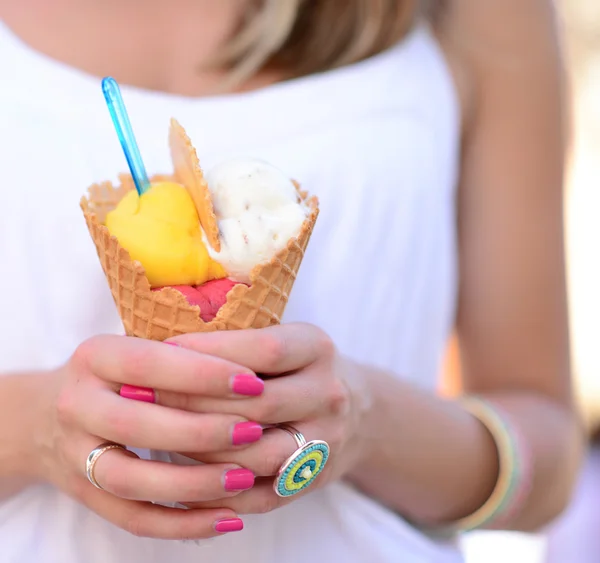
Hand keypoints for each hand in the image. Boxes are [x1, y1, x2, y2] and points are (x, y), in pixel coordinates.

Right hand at [36, 335, 268, 538]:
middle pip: (137, 425)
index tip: (252, 382)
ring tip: (245, 478)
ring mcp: (74, 455)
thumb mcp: (134, 349)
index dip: (202, 375)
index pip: (148, 363)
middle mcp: (77, 404)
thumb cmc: (113, 376)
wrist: (41, 416)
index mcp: (95, 357)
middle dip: (202, 431)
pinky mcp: (84, 495)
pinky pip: (133, 519)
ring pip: (132, 480)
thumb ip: (180, 357)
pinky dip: (182, 524)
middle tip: (254, 431)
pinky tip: (227, 519)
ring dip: (194, 484)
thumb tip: (251, 375)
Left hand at [156, 324, 367, 514]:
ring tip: (155, 440)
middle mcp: (328, 394)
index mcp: (317, 348)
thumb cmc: (299, 368)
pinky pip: (261, 495)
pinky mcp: (313, 479)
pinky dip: (217, 494)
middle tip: (141, 399)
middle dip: (192, 402)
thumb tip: (160, 348)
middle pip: (257, 405)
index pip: (263, 351)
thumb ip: (237, 344)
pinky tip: (179, 484)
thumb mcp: (283, 339)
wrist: (357, 410)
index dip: (209, 354)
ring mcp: (326, 441)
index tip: (160, 354)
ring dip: (201, 451)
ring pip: (256, 455)